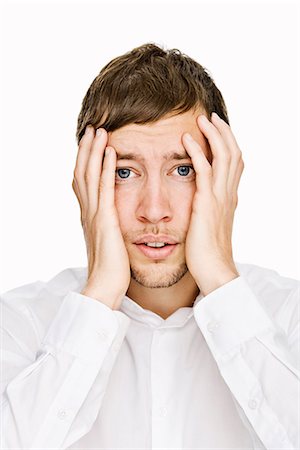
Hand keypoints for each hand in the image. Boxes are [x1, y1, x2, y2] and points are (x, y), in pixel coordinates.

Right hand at [72, 126, 130, 308]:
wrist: (104, 287)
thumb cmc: (110, 269)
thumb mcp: (107, 243)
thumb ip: (106, 228)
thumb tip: (110, 222)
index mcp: (89, 216)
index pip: (84, 183)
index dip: (85, 162)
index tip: (90, 145)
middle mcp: (88, 212)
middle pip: (83, 173)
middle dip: (86, 150)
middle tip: (92, 129)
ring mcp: (94, 215)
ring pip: (90, 176)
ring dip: (94, 152)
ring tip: (100, 131)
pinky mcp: (105, 220)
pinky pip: (106, 189)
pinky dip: (107, 169)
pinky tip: (111, 153)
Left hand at [182, 113, 243, 295]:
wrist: (214, 271)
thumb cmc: (209, 253)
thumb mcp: (212, 225)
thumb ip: (210, 208)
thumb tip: (204, 201)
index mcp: (229, 197)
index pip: (234, 163)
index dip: (228, 143)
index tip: (217, 129)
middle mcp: (228, 193)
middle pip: (233, 152)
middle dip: (223, 132)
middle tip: (210, 116)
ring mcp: (219, 197)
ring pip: (223, 156)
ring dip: (213, 134)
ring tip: (201, 119)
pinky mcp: (207, 203)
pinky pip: (203, 170)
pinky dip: (197, 152)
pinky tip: (186, 139)